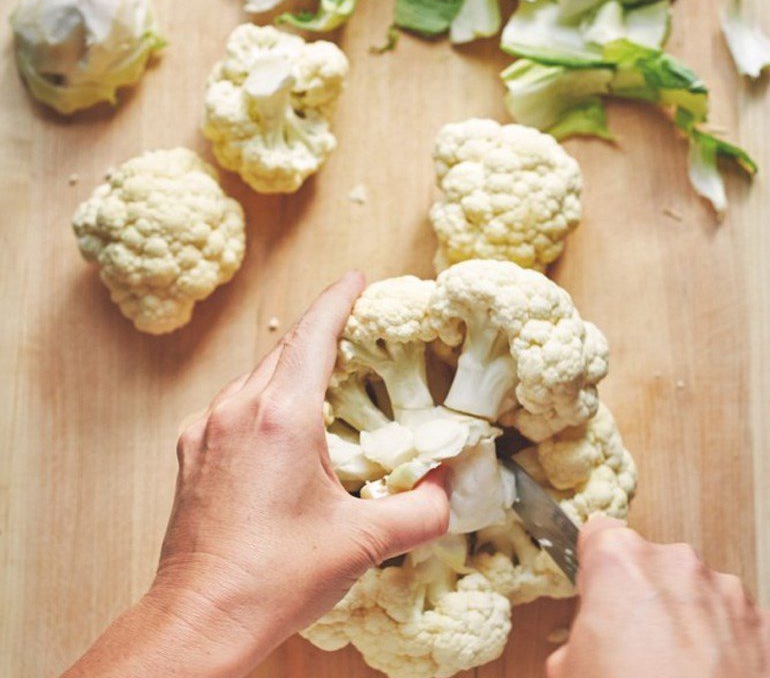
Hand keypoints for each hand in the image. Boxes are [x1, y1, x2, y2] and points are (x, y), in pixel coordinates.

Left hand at [63, 272, 449, 677]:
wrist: (200, 618)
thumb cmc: (273, 579)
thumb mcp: (361, 543)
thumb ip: (420, 511)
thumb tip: (449, 491)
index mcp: (281, 417)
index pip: (314, 335)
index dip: (339, 299)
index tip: (357, 278)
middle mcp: (238, 410)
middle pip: (287, 350)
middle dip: (322, 333)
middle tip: (355, 330)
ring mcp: (208, 428)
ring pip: (258, 376)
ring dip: (293, 370)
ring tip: (325, 382)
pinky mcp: (192, 450)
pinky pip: (235, 405)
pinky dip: (264, 400)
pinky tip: (283, 429)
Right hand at [547, 518, 769, 677]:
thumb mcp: (567, 670)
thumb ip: (578, 637)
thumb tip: (590, 646)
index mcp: (620, 562)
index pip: (598, 535)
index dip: (595, 567)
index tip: (596, 592)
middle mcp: (676, 564)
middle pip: (652, 565)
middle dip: (645, 598)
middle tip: (635, 649)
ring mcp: (729, 594)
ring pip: (699, 594)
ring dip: (689, 621)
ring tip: (680, 673)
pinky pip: (741, 626)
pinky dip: (730, 647)